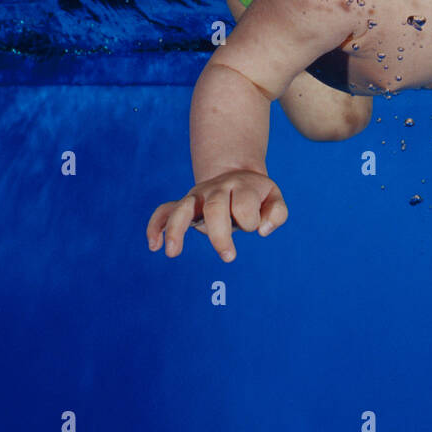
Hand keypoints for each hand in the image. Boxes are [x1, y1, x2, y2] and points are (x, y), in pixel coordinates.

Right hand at [146, 169, 287, 261]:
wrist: (236, 174)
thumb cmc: (256, 195)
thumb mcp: (273, 198)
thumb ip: (277, 214)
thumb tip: (263, 230)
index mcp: (241, 186)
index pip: (244, 206)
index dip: (252, 220)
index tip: (254, 226)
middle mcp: (217, 190)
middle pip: (215, 208)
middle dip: (220, 234)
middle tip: (229, 257)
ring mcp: (197, 196)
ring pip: (183, 208)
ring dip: (177, 229)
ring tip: (172, 253)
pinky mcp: (185, 204)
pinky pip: (164, 211)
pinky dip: (156, 225)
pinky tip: (154, 245)